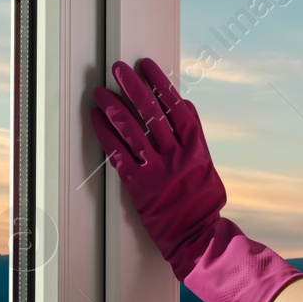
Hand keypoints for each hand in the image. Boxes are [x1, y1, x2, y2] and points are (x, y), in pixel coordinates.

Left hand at [87, 57, 302, 301]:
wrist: (197, 236)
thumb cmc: (202, 202)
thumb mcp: (206, 164)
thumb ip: (194, 136)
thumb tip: (185, 107)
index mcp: (196, 147)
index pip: (176, 106)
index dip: (160, 83)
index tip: (147, 66)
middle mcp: (176, 154)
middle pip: (152, 112)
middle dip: (133, 87)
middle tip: (119, 69)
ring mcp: (157, 169)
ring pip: (133, 130)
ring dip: (114, 107)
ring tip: (101, 90)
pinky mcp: (139, 185)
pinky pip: (119, 154)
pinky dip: (106, 134)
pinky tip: (96, 120)